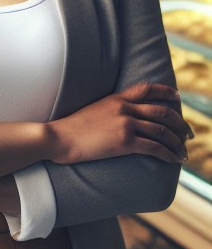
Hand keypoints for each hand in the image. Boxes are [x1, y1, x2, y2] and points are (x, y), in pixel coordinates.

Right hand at [48, 82, 189, 164]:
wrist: (58, 138)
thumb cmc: (69, 129)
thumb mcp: (92, 111)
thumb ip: (110, 111)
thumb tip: (121, 119)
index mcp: (116, 99)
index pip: (147, 89)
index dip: (166, 92)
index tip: (177, 98)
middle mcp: (124, 108)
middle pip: (162, 112)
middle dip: (180, 124)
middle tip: (188, 134)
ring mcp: (125, 124)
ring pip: (163, 131)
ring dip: (178, 143)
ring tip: (184, 151)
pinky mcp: (125, 142)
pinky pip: (155, 147)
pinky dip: (169, 154)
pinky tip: (174, 159)